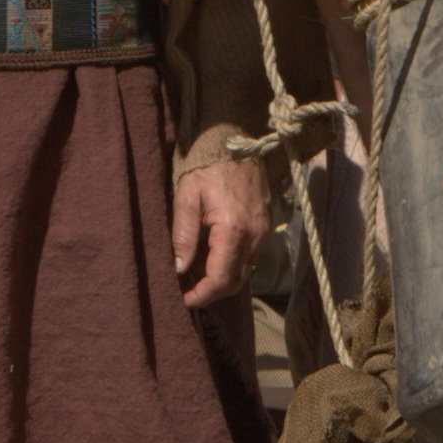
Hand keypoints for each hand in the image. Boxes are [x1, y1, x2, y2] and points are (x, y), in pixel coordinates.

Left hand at [173, 151, 270, 309]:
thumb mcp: (187, 197)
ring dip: (219, 279)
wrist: (236, 144)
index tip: (182, 299)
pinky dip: (229, 265)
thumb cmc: (208, 167)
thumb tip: (179, 269)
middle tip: (185, 290)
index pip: (220, 279)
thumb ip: (183, 235)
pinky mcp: (264, 228)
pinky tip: (209, 256)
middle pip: (234, 282)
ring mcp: (262, 234)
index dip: (201, 295)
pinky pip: (248, 259)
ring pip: (243, 273)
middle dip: (209, 292)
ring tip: (193, 273)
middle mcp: (254, 237)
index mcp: (233, 231)